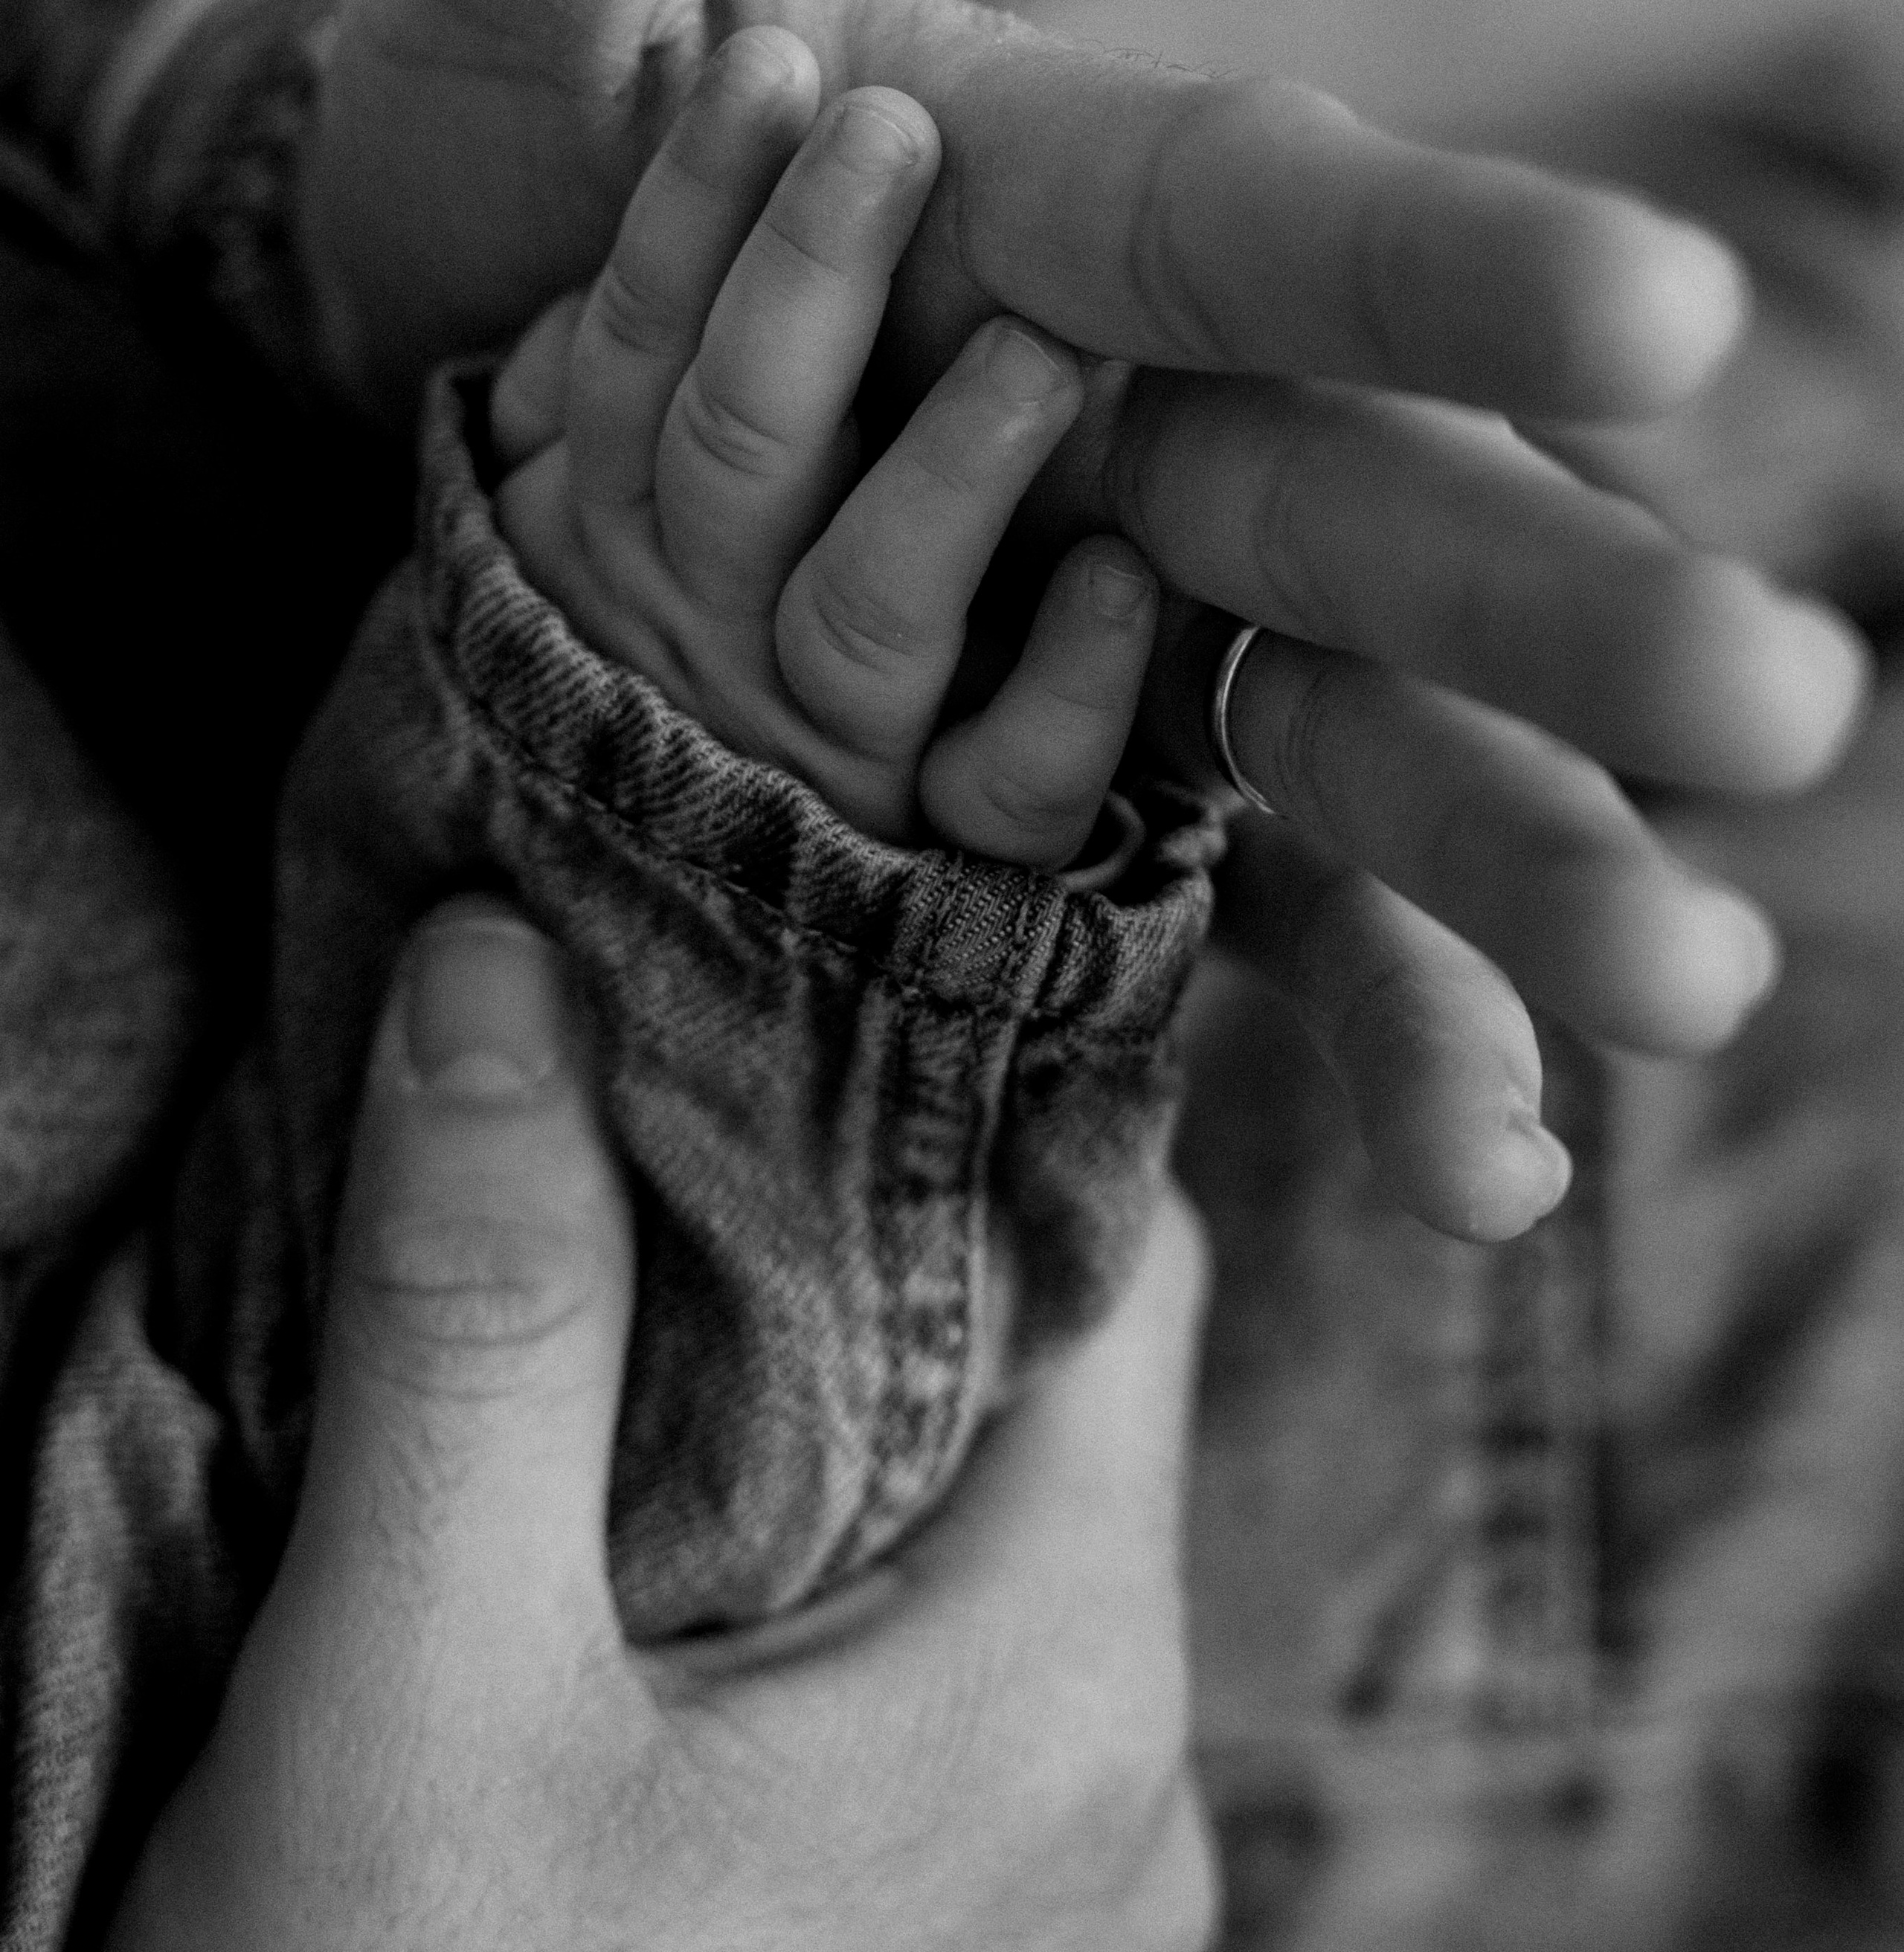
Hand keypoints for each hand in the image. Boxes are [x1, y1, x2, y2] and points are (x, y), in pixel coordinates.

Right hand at [109, 904, 1213, 1951]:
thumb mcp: (410, 1702)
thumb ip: (482, 1326)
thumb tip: (508, 972)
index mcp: (1065, 1681)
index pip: (1118, 1258)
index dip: (980, 1079)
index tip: (820, 960)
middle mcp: (1111, 1791)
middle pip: (1040, 1387)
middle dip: (861, 1223)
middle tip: (669, 1077)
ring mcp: (1038, 1900)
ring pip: (963, 1526)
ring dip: (809, 1391)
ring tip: (627, 1269)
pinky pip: (906, 1669)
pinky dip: (790, 1549)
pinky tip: (638, 1517)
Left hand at [299, 0, 1868, 1243]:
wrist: (498, 346)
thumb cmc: (537, 129)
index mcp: (1064, 190)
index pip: (1282, 213)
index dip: (1460, 251)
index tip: (1672, 308)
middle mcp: (1152, 411)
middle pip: (1378, 503)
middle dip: (1559, 609)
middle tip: (1774, 715)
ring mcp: (1134, 614)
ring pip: (1361, 745)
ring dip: (1519, 872)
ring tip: (1684, 1006)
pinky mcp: (1078, 778)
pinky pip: (1237, 921)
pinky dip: (1359, 1034)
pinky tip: (1482, 1177)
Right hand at [492, 24, 1157, 863]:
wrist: (690, 862)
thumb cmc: (696, 543)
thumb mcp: (623, 412)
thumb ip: (644, 293)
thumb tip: (726, 78)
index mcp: (603, 509)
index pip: (632, 344)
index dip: (693, 205)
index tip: (773, 64)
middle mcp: (699, 621)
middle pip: (738, 455)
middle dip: (809, 280)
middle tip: (890, 133)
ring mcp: (820, 739)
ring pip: (862, 617)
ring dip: (949, 480)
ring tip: (1035, 355)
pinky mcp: (941, 834)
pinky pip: (1002, 794)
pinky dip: (1065, 694)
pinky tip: (1123, 576)